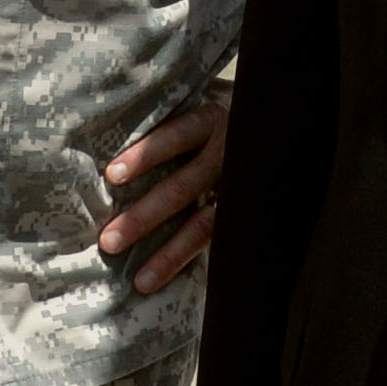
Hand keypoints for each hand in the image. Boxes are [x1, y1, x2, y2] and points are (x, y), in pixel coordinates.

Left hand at [103, 96, 228, 292]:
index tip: (112, 175)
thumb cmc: (222, 118)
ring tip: (140, 280)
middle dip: (144, 217)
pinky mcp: (246, 211)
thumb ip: (173, 119)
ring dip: (168, 254)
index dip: (146, 155)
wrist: (277, 128)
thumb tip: (110, 127)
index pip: (177, 136)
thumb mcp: (205, 104)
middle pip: (183, 188)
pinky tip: (164, 281)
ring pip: (203, 224)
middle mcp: (229, 155)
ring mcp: (241, 187)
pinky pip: (217, 240)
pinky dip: (188, 260)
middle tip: (108, 241)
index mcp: (214, 121)